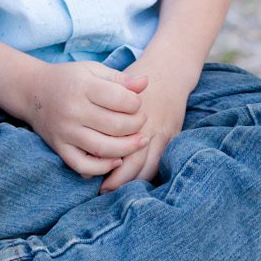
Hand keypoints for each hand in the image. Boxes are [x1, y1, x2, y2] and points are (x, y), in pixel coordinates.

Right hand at [22, 61, 150, 177]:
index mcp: (82, 87)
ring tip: (140, 141)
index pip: (120, 100)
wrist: (33, 92)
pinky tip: (117, 160)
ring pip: (104, 149)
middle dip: (137, 125)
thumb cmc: (69, 79)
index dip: (136, 103)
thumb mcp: (93, 70)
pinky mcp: (60, 148)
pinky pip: (83, 166)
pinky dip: (102, 168)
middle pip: (116, 126)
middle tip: (141, 121)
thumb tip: (145, 83)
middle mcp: (73, 111)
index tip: (137, 103)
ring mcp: (65, 132)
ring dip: (128, 148)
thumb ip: (120, 78)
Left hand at [98, 58, 195, 192]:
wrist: (168, 70)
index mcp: (131, 112)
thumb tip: (87, 146)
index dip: (105, 163)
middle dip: (119, 179)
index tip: (91, 175)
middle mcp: (148, 124)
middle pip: (135, 159)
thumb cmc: (132, 83)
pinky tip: (136, 180)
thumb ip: (99, 112)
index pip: (118, 143)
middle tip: (103, 190)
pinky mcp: (173, 135)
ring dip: (134, 180)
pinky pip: (161, 160)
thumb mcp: (113, 87)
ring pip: (150, 165)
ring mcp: (163, 131)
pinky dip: (148, 173)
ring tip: (117, 190)